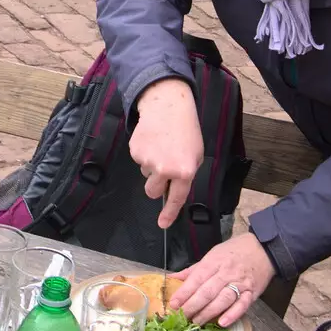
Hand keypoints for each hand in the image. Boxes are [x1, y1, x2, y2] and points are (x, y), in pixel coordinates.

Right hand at [129, 78, 203, 227]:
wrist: (167, 106)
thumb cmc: (185, 130)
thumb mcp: (195, 155)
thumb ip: (185, 174)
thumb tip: (173, 190)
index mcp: (185, 171)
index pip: (176, 199)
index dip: (168, 213)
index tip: (163, 224)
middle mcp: (166, 169)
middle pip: (153, 191)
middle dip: (156, 184)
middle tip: (163, 167)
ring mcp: (148, 161)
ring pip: (146, 174)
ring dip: (151, 165)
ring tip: (161, 146)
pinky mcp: (135, 152)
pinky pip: (139, 160)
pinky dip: (145, 153)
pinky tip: (153, 139)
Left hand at [169, 231, 274, 327]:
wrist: (263, 248)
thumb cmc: (234, 251)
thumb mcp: (212, 255)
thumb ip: (193, 270)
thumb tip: (172, 278)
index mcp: (214, 262)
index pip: (196, 279)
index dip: (184, 293)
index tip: (173, 304)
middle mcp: (226, 273)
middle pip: (207, 292)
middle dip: (192, 306)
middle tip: (181, 318)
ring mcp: (240, 283)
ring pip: (222, 300)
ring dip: (208, 313)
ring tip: (196, 322)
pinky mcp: (251, 293)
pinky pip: (242, 305)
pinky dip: (232, 314)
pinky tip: (222, 322)